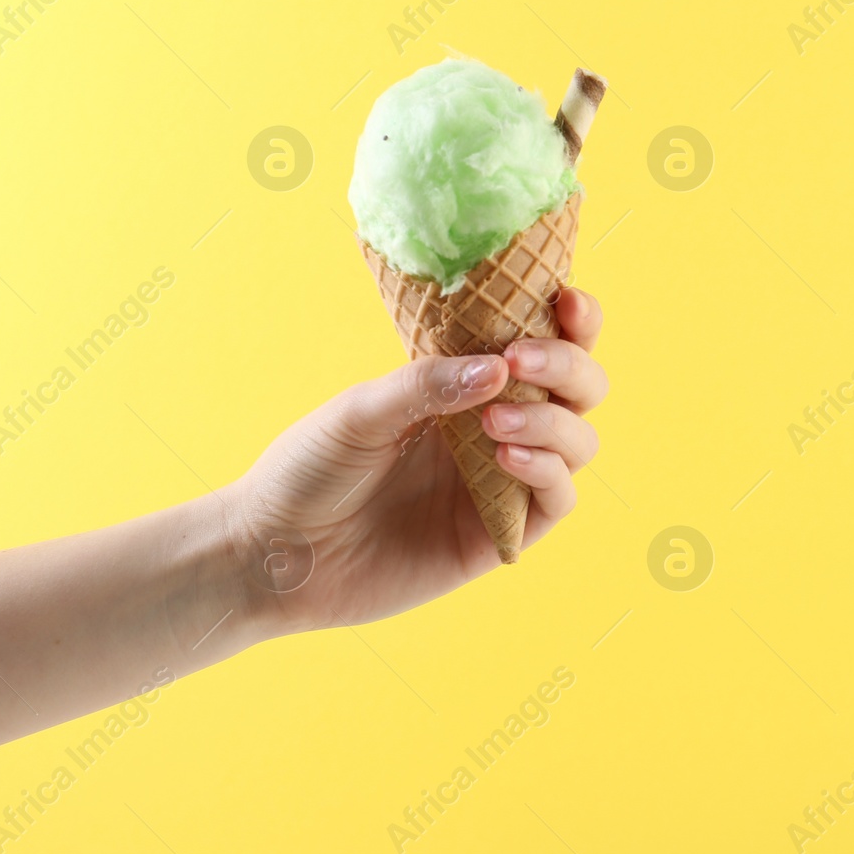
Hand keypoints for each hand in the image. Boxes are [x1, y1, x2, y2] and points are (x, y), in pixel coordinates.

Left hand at [230, 287, 607, 633]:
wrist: (275, 553)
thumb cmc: (307, 471)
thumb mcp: (359, 411)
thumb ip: (427, 385)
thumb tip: (501, 367)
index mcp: (461, 385)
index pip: (539, 342)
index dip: (569, 321)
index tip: (565, 299)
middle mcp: (492, 428)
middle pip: (578, 388)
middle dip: (568, 365)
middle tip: (520, 360)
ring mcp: (499, 482)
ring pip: (577, 441)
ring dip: (554, 419)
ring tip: (496, 420)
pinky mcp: (496, 535)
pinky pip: (556, 500)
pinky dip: (548, 471)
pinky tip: (507, 457)